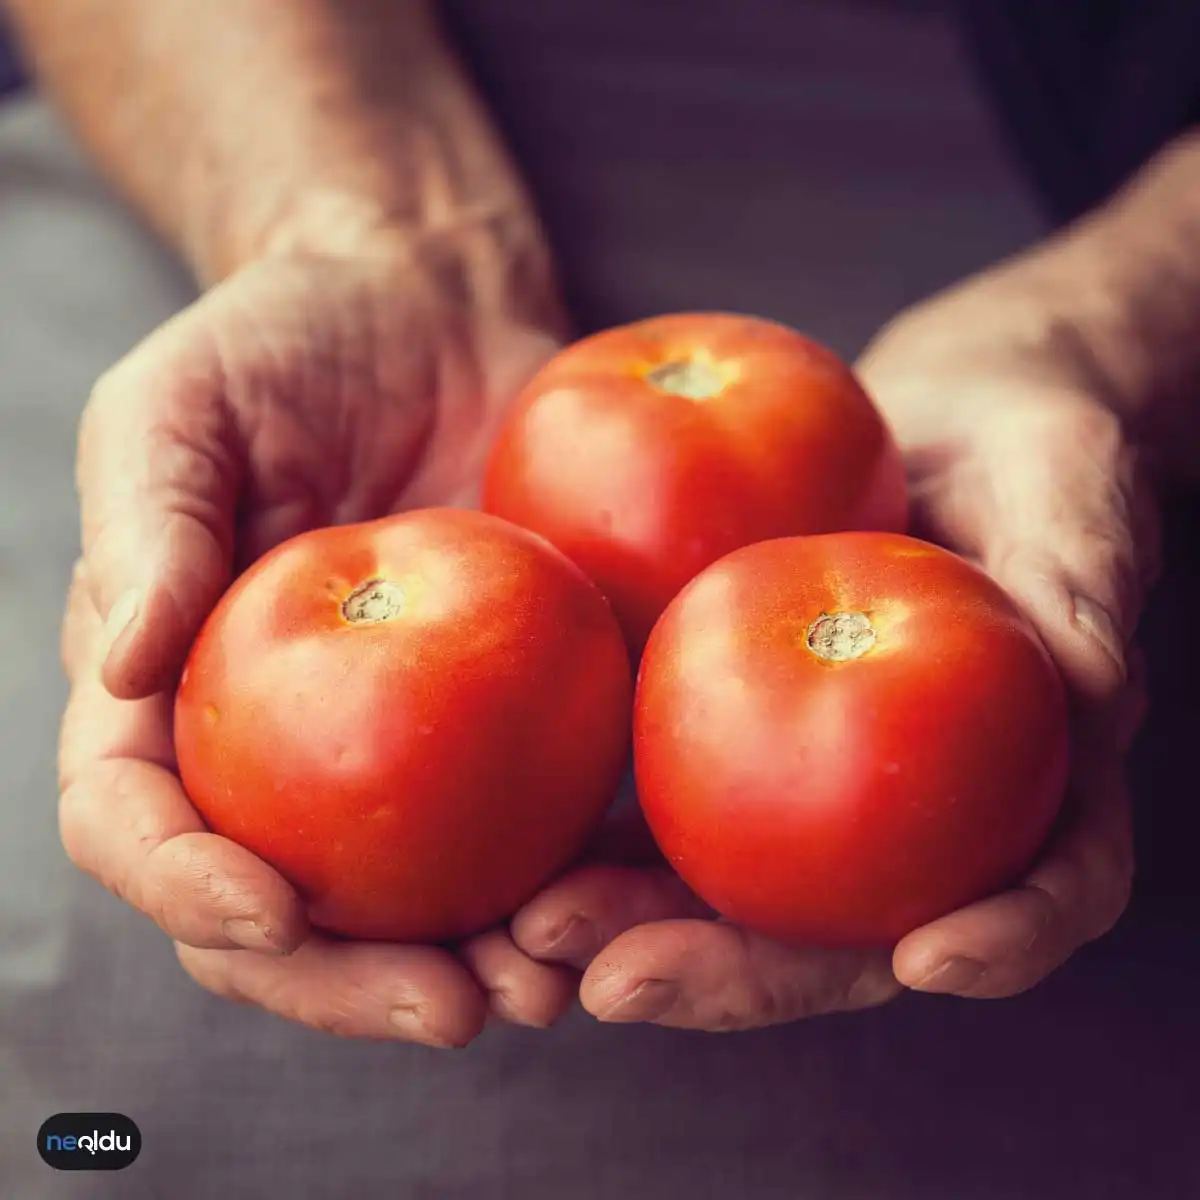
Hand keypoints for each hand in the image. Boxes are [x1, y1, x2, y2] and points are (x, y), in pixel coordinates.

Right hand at [58, 230, 579, 1044]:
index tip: (269, 911)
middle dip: (350, 980)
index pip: (138, 819)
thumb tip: (123, 662)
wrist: (424, 304)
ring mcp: (398, 739)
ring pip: (415, 896)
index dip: (186, 888)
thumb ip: (145, 528)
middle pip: (283, 908)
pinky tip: (622, 897)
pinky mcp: (506, 707)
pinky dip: (572, 870)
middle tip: (448, 1007)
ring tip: (550, 988)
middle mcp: (278, 742)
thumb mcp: (178, 408)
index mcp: (173, 688)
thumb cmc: (279, 343)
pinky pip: (532, 808)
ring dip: (475, 962)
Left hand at [510, 260, 1158, 1028]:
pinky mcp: (737, 738)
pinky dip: (598, 832)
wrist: (929, 414)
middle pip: (850, 930)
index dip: (1007, 935)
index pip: (1050, 882)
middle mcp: (923, 812)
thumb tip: (1091, 673)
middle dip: (740, 971)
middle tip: (623, 983)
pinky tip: (522, 840)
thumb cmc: (1029, 444)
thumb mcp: (1070, 480)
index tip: (929, 958)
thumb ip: (1082, 566)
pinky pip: (671, 795)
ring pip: (737, 893)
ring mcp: (823, 788)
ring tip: (533, 930)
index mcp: (1038, 774)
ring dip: (634, 925)